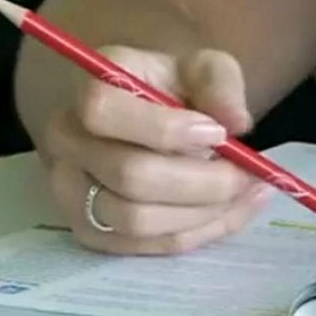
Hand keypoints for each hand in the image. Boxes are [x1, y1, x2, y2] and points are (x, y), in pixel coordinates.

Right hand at [43, 46, 271, 254]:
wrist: (159, 119)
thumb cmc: (179, 90)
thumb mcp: (207, 69)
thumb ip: (221, 86)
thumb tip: (235, 123)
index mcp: (92, 87)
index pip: (105, 112)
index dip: (164, 129)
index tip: (218, 134)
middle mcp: (67, 140)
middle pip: (130, 176)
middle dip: (203, 182)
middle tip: (248, 175)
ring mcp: (71, 191)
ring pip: (137, 220)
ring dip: (203, 213)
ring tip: (245, 194)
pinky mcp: (91, 231)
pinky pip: (147, 246)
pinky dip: (198, 233)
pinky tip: (231, 212)